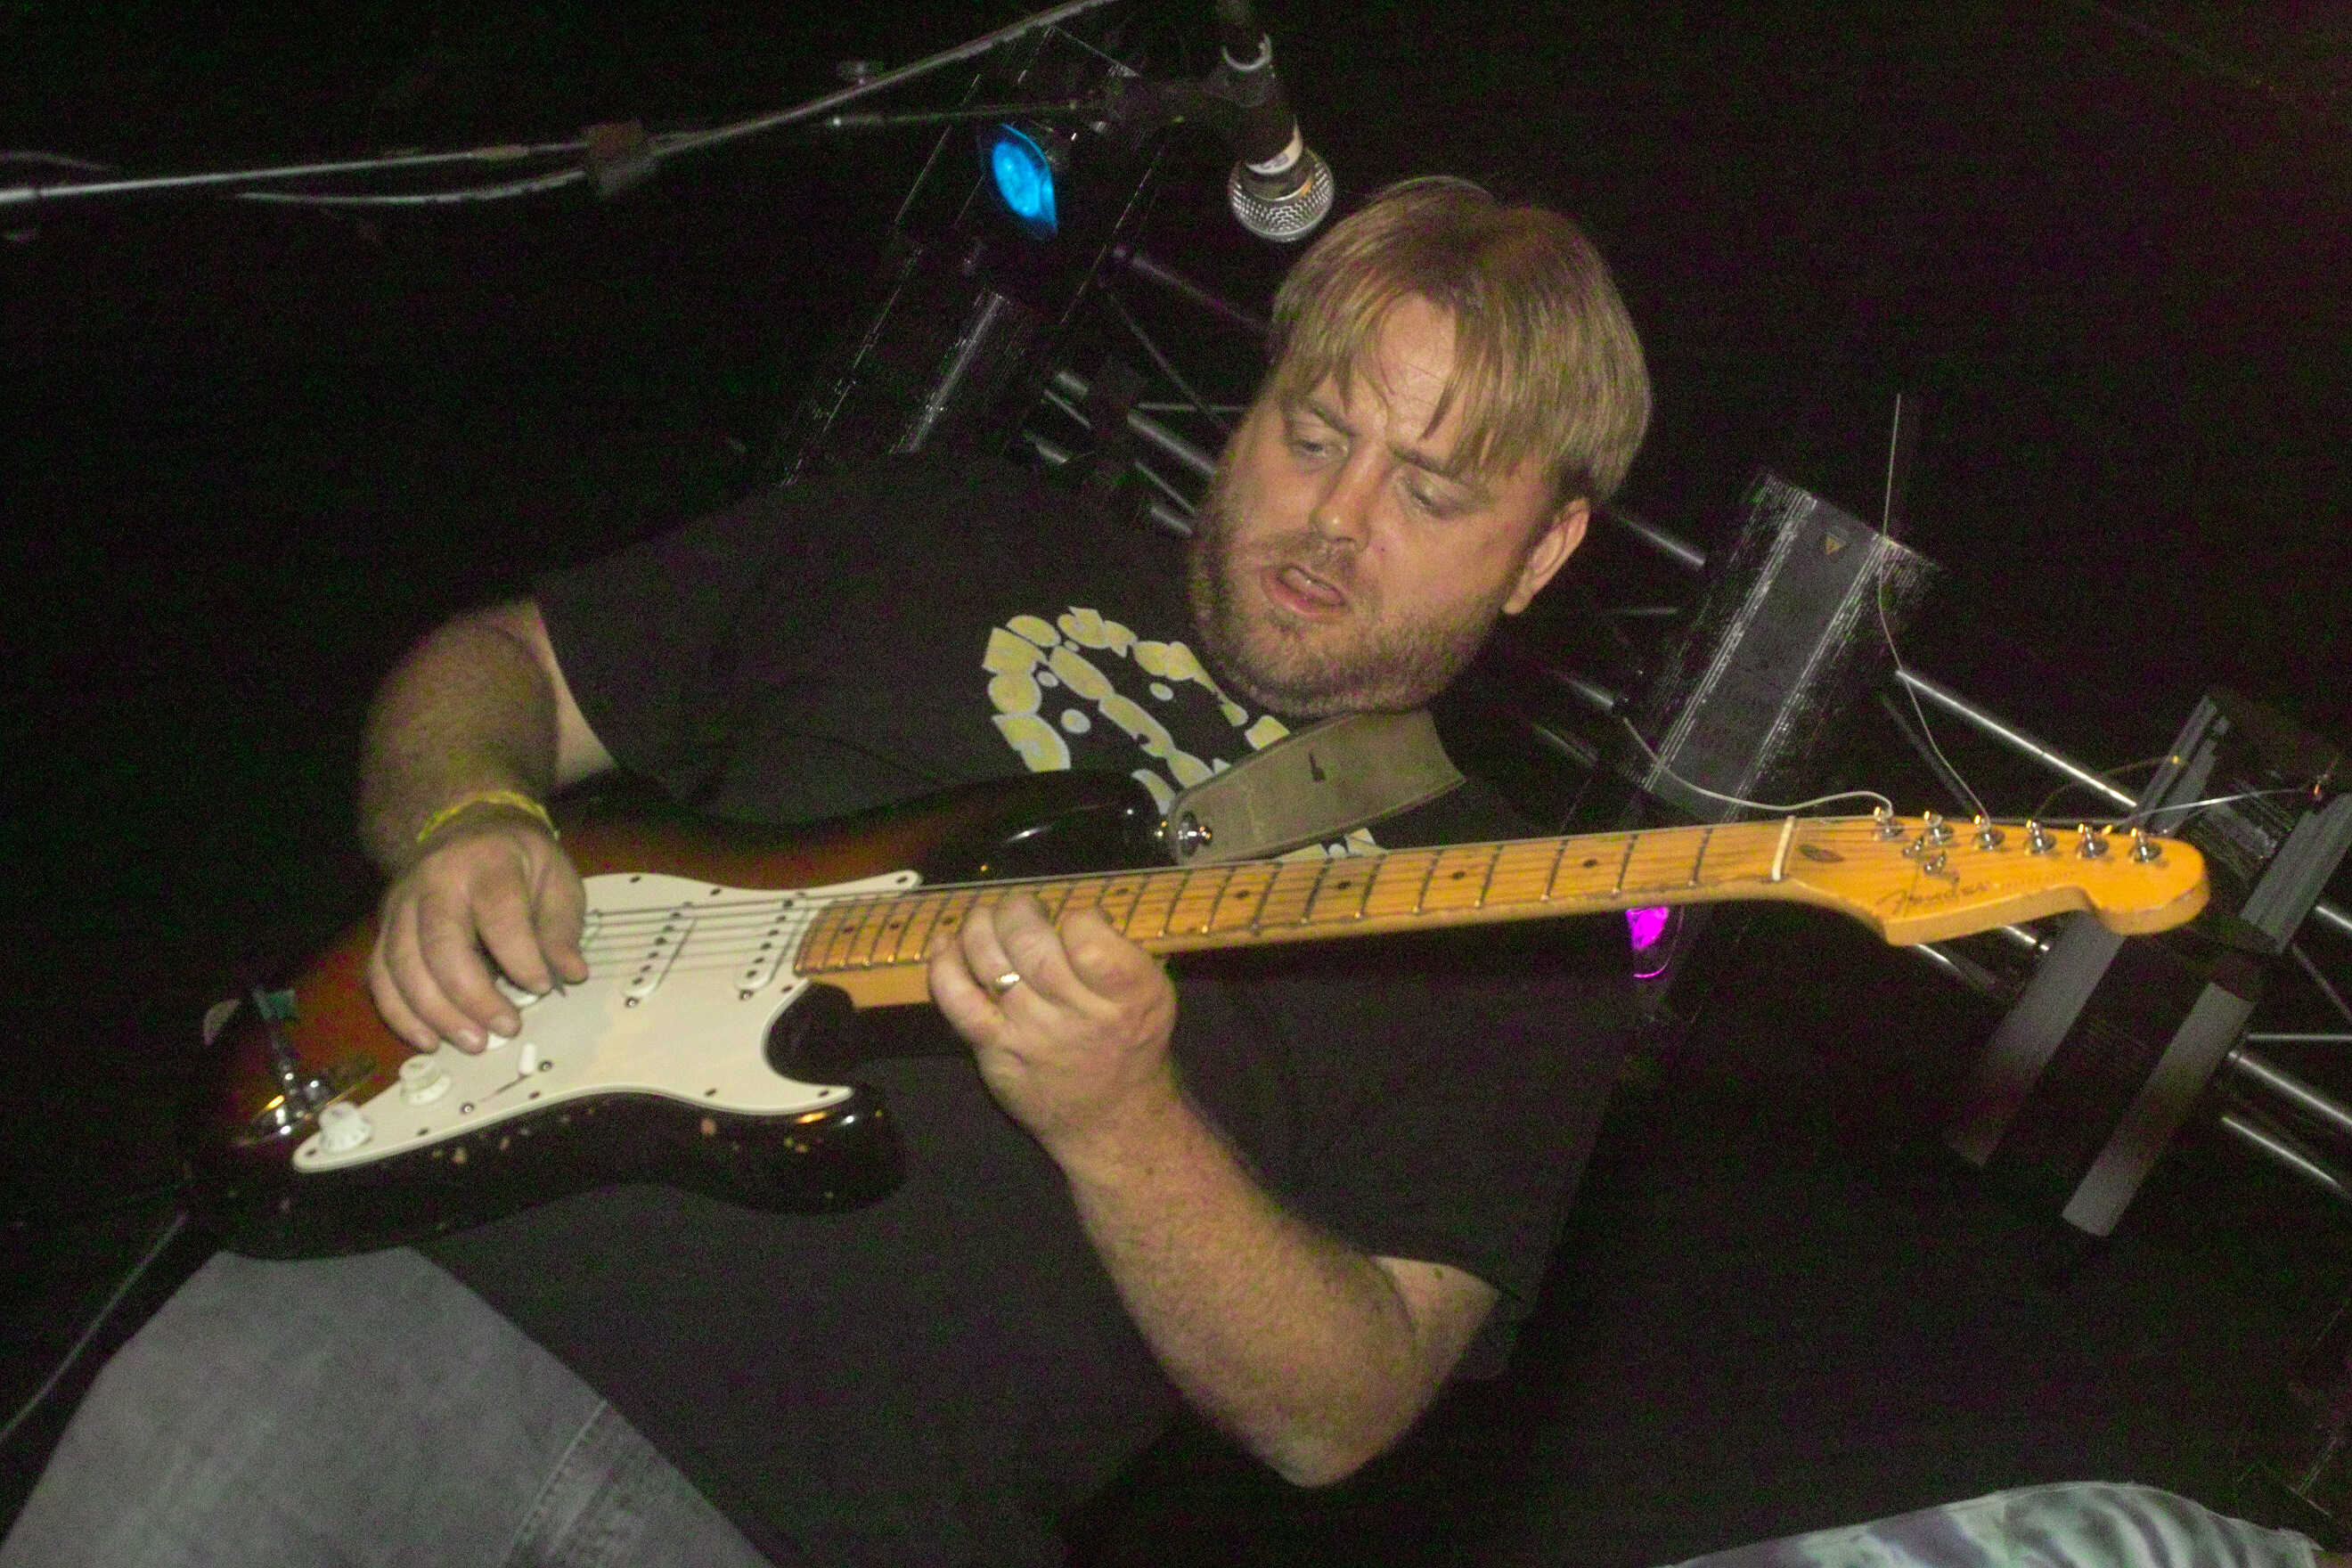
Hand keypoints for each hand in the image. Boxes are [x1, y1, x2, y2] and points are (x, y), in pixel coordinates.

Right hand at [368, 819, 588, 1052]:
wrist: (466, 830)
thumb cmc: (519, 861)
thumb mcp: (556, 878)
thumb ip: (561, 927)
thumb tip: (571, 974)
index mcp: (487, 862)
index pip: (498, 913)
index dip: (520, 956)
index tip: (544, 987)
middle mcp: (434, 882)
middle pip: (441, 943)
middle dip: (473, 995)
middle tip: (507, 1028)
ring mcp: (400, 906)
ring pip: (403, 966)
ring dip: (436, 1013)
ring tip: (475, 1043)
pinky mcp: (384, 930)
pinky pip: (379, 977)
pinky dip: (400, 1015)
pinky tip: (430, 1041)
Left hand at [929, 892, 1180, 1163]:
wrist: (1111, 1119)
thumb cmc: (1130, 1045)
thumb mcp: (1152, 995)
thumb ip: (1119, 952)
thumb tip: (1075, 913)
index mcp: (1127, 995)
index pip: (1089, 938)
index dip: (1077, 917)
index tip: (1077, 922)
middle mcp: (1078, 1014)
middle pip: (1030, 944)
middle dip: (1018, 911)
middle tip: (1023, 909)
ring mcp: (1030, 1031)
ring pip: (989, 961)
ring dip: (980, 926)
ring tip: (989, 921)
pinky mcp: (993, 1048)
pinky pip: (956, 999)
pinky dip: (945, 964)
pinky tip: (948, 944)